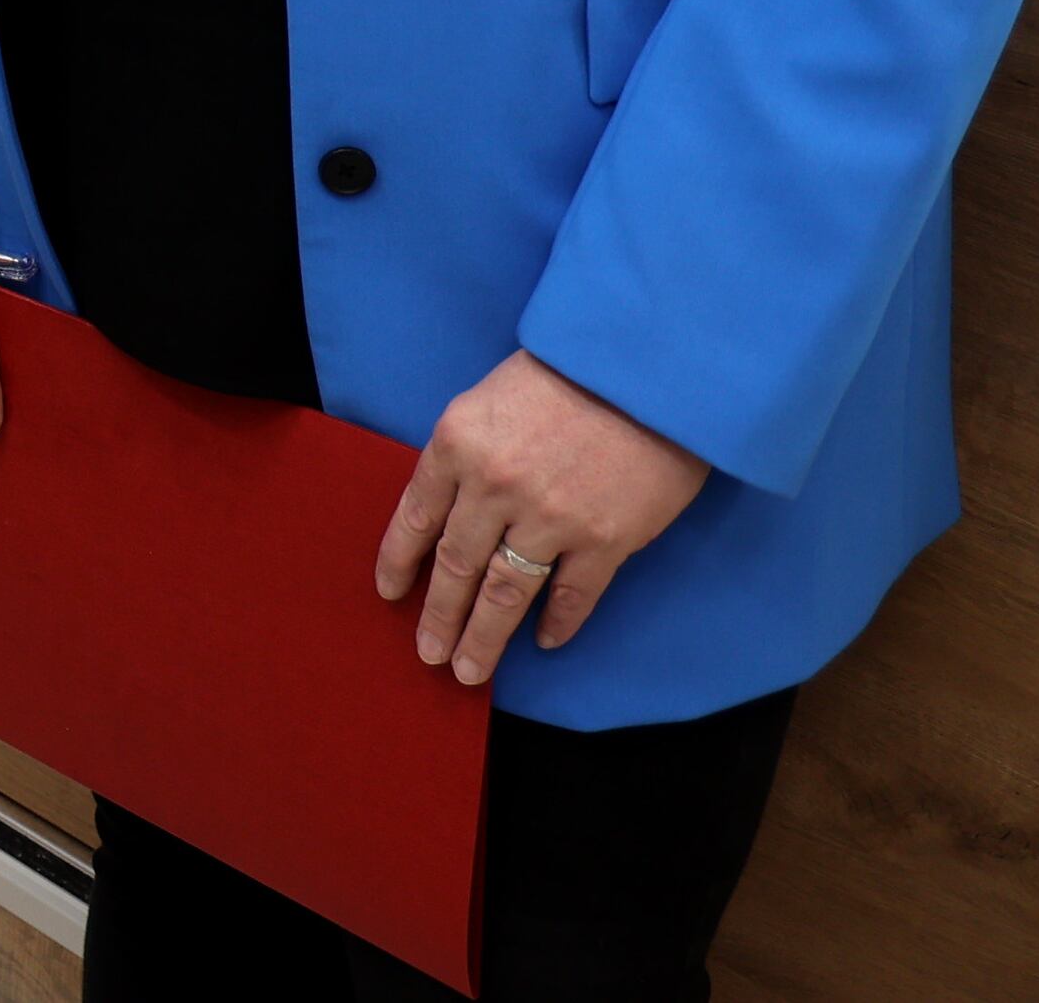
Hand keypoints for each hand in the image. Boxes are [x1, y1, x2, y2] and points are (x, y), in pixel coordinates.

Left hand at [376, 349, 707, 683]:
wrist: (647, 366)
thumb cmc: (568, 370)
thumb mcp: (490, 398)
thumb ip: (467, 453)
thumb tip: (451, 507)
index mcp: (457, 444)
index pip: (415, 517)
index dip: (399, 562)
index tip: (390, 594)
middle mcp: (494, 487)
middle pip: (456, 566)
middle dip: (439, 616)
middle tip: (428, 654)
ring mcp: (550, 519)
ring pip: (505, 593)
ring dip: (484, 636)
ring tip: (469, 670)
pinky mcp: (605, 541)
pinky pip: (572, 596)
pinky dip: (557, 623)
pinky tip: (544, 642)